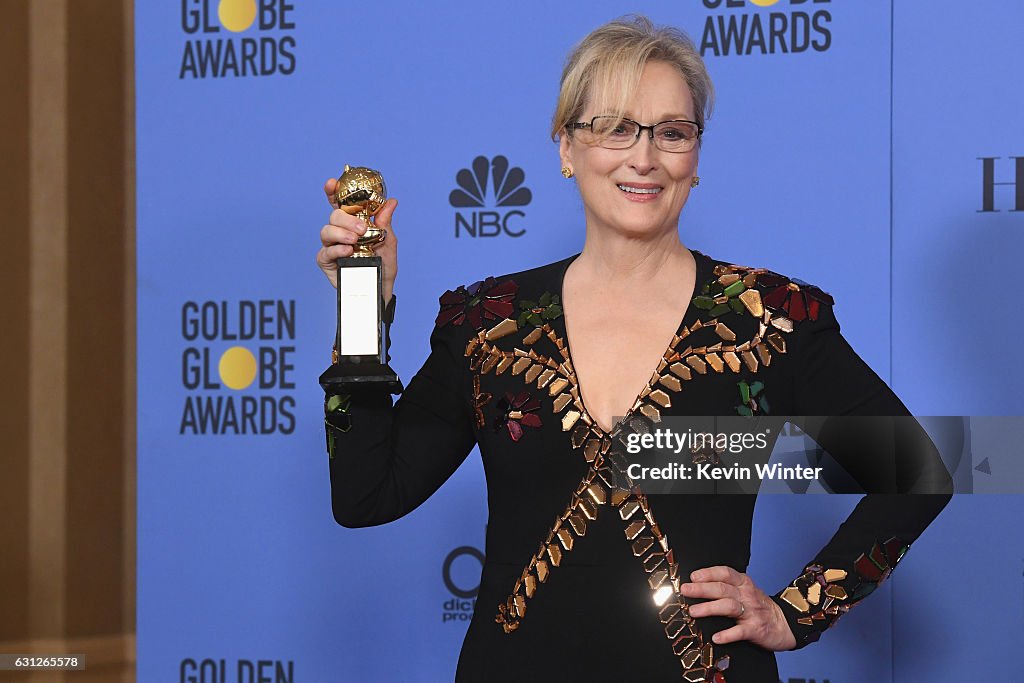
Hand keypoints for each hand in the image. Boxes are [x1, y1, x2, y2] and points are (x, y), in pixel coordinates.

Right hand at [316, 178, 398, 304]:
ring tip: (355, 241)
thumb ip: (385, 222)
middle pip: (334, 215)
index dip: (333, 191)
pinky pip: (325, 251)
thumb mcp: (388, 241)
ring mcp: (331, 246)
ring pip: (326, 231)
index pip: (340, 203)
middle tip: (362, 229)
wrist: (381, 288)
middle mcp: (340, 232)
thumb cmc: (384, 264)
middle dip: (346, 219)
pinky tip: (347, 251)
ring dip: (341, 233)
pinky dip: (336, 249)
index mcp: (353, 222)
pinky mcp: (327, 261)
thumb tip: (391, 202)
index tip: (332, 183)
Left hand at [680, 565, 796, 651]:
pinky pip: (740, 631)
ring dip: (710, 608)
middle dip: (702, 589)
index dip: (709, 573)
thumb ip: (727, 586)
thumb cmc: (759, 607)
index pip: (725, 573)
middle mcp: (746, 595)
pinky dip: (728, 634)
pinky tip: (716, 637)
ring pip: (728, 606)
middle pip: (722, 589)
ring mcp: (751, 612)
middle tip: (686, 590)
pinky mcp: (755, 629)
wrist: (785, 623)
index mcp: (743, 583)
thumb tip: (697, 585)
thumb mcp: (745, 591)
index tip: (693, 576)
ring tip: (693, 611)